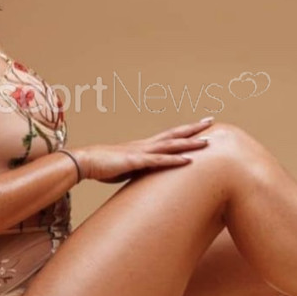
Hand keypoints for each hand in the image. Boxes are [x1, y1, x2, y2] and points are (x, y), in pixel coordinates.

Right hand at [71, 117, 214, 183]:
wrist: (85, 161)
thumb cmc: (104, 165)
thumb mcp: (127, 167)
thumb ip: (140, 168)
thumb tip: (149, 174)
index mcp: (144, 146)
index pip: (169, 135)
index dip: (185, 130)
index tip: (200, 125)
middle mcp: (146, 145)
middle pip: (174, 134)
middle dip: (193, 128)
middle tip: (211, 121)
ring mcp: (141, 152)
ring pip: (171, 145)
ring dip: (190, 143)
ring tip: (207, 141)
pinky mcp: (136, 162)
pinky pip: (159, 161)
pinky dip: (175, 160)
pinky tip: (188, 160)